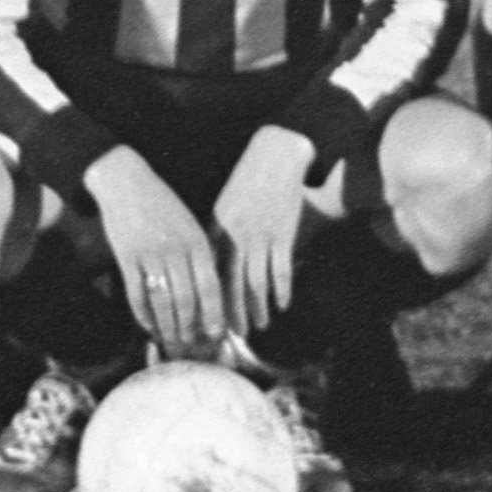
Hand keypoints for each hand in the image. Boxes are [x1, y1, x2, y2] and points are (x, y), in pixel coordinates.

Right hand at [86, 149, 225, 349]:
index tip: (217, 334)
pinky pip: (136, 295)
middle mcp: (175, 251)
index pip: (210, 287)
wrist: (127, 182)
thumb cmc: (164, 205)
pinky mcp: (126, 258)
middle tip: (191, 346)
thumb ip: (201, 255)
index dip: (214, 314)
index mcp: (196, 242)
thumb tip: (211, 294)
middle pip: (186, 301)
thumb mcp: (190, 225)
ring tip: (171, 341)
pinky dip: (143, 315)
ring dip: (167, 327)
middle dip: (190, 328)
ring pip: (162, 302)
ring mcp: (150, 255)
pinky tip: (148, 326)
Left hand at [212, 126, 317, 333]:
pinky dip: (282, 289)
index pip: (210, 275)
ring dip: (258, 308)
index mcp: (217, 232)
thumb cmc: (247, 183)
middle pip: (231, 286)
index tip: (208, 321)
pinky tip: (283, 304)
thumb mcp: (225, 208)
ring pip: (256, 283)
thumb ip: (218, 238)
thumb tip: (212, 271)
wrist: (274, 156)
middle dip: (233, 314)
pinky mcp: (282, 233)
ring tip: (260, 326)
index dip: (208, 301)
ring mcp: (259, 236)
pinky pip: (281, 269)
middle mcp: (235, 238)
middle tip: (234, 336)